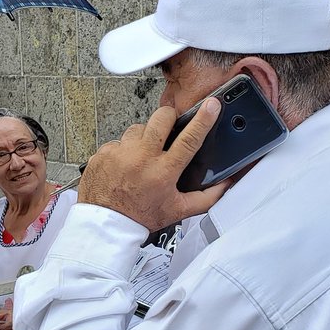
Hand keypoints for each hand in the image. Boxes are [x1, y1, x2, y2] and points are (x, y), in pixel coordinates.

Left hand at [78, 98, 229, 230]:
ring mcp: (121, 153)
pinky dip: (123, 150)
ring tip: (142, 157)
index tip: (211, 105)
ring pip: (138, 128)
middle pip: (162, 118)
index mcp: (164, 171)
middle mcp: (142, 158)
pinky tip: (125, 165)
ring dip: (143, 138)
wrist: (106, 224)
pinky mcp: (104, 152)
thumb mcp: (179, 210)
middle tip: (168, 128)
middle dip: (168, 117)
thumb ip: (207, 197)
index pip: (189, 139)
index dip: (204, 119)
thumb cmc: (140, 216)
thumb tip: (225, 186)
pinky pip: (118, 141)